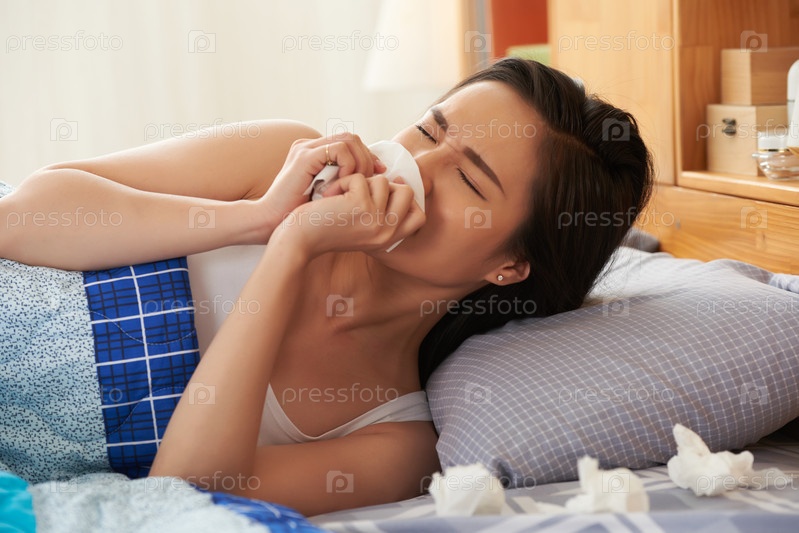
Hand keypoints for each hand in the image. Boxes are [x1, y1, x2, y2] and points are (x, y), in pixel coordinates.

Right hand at [257, 133, 386, 237]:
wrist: (270, 223)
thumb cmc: (299, 216)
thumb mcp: (327, 195)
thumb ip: (342, 182)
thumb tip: (372, 178)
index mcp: (313, 153)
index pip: (350, 143)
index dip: (368, 156)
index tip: (379, 174)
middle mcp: (309, 146)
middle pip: (352, 138)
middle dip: (368, 158)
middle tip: (374, 179)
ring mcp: (305, 149)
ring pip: (349, 140)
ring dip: (361, 162)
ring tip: (359, 183)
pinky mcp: (305, 157)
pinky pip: (340, 150)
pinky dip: (350, 166)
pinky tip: (346, 184)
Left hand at [273, 173, 424, 257]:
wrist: (298, 241)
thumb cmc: (324, 230)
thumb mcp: (359, 225)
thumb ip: (379, 211)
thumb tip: (397, 180)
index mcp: (388, 239)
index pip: (418, 217)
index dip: (405, 199)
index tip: (384, 191)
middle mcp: (387, 233)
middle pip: (406, 192)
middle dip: (381, 185)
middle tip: (356, 191)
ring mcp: (377, 220)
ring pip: (382, 180)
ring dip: (357, 181)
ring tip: (338, 195)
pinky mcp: (362, 206)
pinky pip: (360, 178)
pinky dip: (341, 181)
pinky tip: (328, 196)